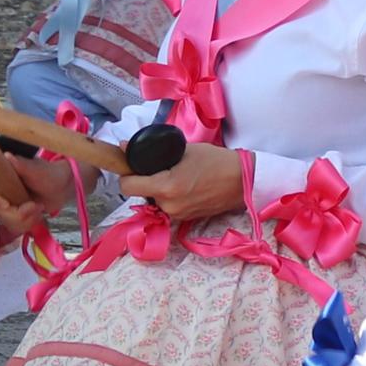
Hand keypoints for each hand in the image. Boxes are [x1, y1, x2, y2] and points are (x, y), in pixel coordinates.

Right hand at [2, 146, 80, 217]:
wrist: (60, 188)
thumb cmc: (48, 174)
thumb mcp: (37, 170)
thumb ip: (22, 165)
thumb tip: (8, 156)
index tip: (7, 205)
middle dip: (16, 213)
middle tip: (36, 207)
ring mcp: (2, 201)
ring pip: (3, 219)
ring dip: (24, 219)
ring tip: (39, 209)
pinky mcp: (9, 213)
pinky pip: (11, 225)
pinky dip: (26, 224)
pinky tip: (36, 216)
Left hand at [122, 141, 250, 223]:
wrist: (242, 181)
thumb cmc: (215, 161)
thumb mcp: (183, 150)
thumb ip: (152, 151)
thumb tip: (123, 147)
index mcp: (166, 187)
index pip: (127, 186)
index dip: (125, 174)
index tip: (131, 164)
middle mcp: (168, 206)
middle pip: (141, 192)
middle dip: (145, 179)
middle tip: (158, 165)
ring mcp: (177, 215)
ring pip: (154, 199)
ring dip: (158, 188)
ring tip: (173, 173)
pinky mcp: (185, 219)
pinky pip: (168, 205)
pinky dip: (169, 195)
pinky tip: (182, 184)